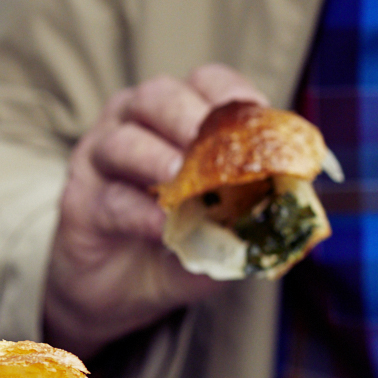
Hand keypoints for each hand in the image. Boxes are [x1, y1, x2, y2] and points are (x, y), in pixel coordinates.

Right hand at [41, 65, 264, 357]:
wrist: (120, 295)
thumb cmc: (174, 247)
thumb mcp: (224, 227)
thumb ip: (253, 210)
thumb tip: (297, 202)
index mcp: (176, 119)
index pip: (205, 82)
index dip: (231, 94)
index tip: (256, 118)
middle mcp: (134, 126)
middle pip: (157, 97)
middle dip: (188, 115)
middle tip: (211, 146)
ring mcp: (101, 162)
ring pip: (123, 140)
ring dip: (157, 158)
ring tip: (180, 180)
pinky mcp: (81, 204)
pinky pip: (110, 199)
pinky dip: (139, 212)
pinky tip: (162, 229)